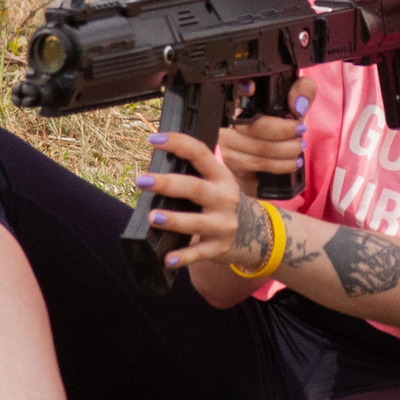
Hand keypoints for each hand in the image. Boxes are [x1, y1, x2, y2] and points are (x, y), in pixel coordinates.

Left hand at [135, 130, 264, 272]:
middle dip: (168, 184)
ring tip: (152, 217)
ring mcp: (224, 224)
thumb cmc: (224, 202)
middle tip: (142, 180)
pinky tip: (167, 260)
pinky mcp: (220, 247)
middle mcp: (224, 198)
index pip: (200, 153)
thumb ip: (194, 175)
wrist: (258, 233)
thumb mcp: (218, 183)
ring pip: (197, 222)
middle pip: (196, 188)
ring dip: (174, 220)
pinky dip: (183, 257)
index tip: (153, 139)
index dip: (177, 143)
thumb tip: (154, 170)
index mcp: (221, 176)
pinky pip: (200, 253)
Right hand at [216, 79, 312, 181]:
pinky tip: (293, 162)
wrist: (268, 161)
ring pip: (259, 146)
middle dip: (283, 130)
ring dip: (286, 149)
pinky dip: (281, 164)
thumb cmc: (280, 127)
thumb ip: (302, 91)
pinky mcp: (230, 159)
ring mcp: (226, 139)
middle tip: (301, 130)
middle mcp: (229, 116)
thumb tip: (298, 103)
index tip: (250, 88)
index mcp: (244, 97)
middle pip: (254, 124)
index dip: (241, 90)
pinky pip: (258, 163)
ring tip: (299, 147)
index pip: (237, 89)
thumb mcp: (295, 105)